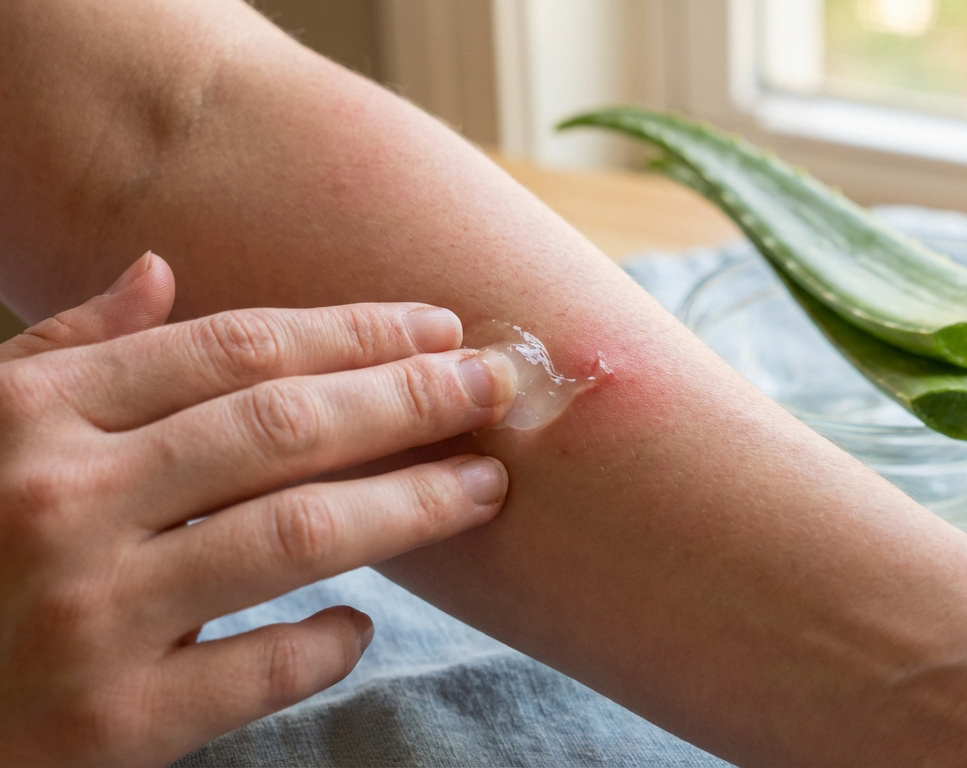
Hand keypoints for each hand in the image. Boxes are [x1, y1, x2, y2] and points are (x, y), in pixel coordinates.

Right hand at [0, 253, 515, 765]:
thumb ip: (64, 351)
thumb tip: (160, 270)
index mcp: (32, 418)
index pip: (232, 351)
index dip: (353, 331)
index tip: (440, 325)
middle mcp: (60, 503)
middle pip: (283, 425)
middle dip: (408, 398)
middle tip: (497, 384)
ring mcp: (87, 616)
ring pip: (296, 533)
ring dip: (411, 504)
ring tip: (483, 485)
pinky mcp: (111, 725)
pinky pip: (259, 670)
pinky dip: (327, 644)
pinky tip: (360, 626)